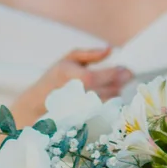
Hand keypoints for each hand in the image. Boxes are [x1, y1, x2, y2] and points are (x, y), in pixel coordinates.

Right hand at [15, 47, 133, 125]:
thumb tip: (110, 49)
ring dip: (117, 91)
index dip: (116, 73)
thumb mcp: (69, 59)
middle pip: (111, 89)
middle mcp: (80, 96)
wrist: (40, 103)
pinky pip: (108, 110)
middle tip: (126, 74)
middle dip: (121, 81)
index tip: (125, 68)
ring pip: (111, 100)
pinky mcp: (89, 118)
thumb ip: (90, 54)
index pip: (101, 76)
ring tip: (113, 84)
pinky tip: (108, 95)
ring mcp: (85, 110)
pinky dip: (112, 101)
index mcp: (75, 78)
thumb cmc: (56, 78)